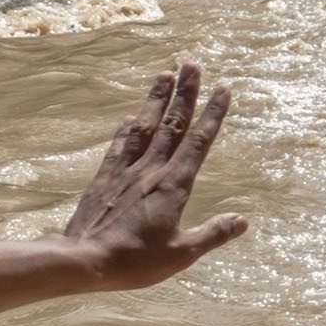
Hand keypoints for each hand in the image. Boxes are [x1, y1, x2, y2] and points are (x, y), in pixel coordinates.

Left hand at [63, 65, 246, 287]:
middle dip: (184, 93)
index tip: (223, 88)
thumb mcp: (182, 253)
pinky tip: (132, 118)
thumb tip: (242, 221)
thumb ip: (213, 233)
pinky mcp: (104, 180)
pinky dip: (128, 129)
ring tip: (163, 75)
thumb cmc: (135, 261)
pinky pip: (120, 146)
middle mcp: (150, 171)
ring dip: (156, 100)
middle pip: (172, 124)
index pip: (198, 141)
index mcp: (173, 185)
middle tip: (192, 64)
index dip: (212, 113)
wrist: (83, 261)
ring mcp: (124, 172)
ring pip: (145, 128)